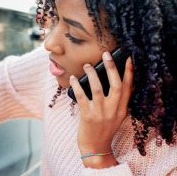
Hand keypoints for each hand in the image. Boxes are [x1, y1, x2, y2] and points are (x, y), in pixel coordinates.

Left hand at [70, 51, 133, 167]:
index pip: (128, 87)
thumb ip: (120, 101)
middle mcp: (113, 110)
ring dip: (92, 74)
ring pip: (97, 88)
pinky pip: (81, 96)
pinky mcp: (87, 116)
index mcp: (122, 109)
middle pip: (115, 85)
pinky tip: (73, 79)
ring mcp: (100, 113)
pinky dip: (77, 85)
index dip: (129, 72)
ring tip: (87, 65)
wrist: (95, 148)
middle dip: (111, 67)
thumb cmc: (104, 129)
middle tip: (105, 54)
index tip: (129, 58)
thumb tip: (124, 83)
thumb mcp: (117, 116)